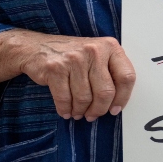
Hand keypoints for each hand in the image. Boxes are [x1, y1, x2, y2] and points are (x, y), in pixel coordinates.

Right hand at [0, 29, 135, 120]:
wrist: (35, 47)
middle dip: (99, 109)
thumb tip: (117, 104)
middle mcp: (93, 50)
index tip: (115, 109)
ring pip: (84, 98)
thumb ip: (110, 72)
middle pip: (105, 92)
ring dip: (80, 111)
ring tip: (77, 112)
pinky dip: (65, 109)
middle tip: (93, 115)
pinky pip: (64, 99)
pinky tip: (65, 111)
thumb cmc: (71, 55)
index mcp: (109, 46)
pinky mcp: (55, 68)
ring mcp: (73, 59)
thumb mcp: (95, 55)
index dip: (122, 98)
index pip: (126, 77)